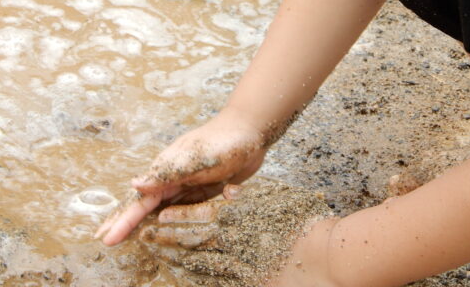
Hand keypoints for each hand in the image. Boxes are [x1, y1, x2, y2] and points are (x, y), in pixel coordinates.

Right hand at [96, 107, 267, 245]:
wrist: (250, 132)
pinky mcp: (205, 187)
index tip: (106, 238)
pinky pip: (186, 206)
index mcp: (166, 170)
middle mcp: (174, 178)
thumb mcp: (195, 160)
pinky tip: (167, 221)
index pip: (140, 202)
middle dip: (127, 221)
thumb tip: (134, 185)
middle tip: (107, 239)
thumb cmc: (223, 143)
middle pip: (146, 206)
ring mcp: (189, 183)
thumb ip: (167, 174)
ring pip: (164, 207)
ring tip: (130, 235)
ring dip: (147, 221)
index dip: (123, 220)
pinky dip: (176, 216)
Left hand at [139, 181, 336, 286]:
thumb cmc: (302, 222)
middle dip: (166, 238)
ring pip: (196, 260)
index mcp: (237, 215)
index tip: (158, 218)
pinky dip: (193, 277)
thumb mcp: (275, 199)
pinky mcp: (243, 282)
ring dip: (174, 257)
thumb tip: (230, 192)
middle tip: (145, 237)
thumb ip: (249, 197)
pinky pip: (212, 281)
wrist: (323, 255)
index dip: (176, 217)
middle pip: (190, 238)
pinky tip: (181, 275)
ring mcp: (236, 263)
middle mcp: (232, 239)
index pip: (198, 215)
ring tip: (157, 256)